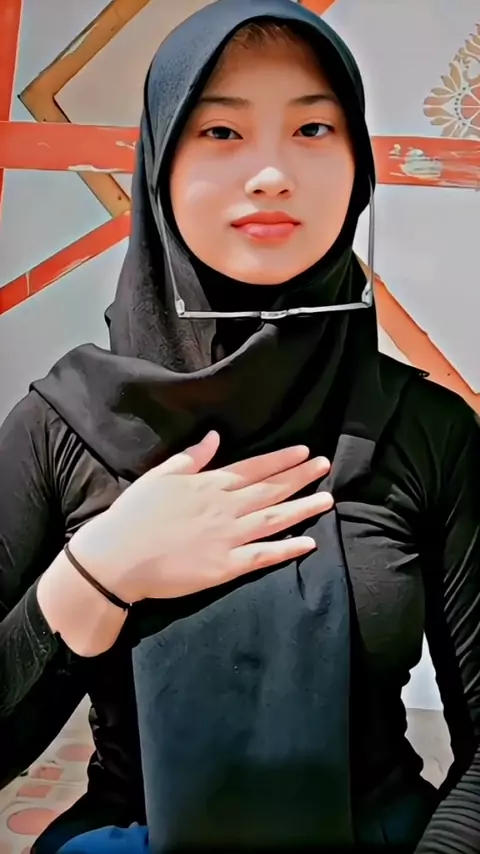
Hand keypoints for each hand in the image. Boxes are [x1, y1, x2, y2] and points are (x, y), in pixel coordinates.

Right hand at [70, 432, 332, 602]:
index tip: (304, 452)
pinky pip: (263, 556)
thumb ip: (192, 457)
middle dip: (300, 477)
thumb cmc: (134, 514)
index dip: (281, 460)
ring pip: (274, 519)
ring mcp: (228, 537)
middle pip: (271, 490)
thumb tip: (215, 436)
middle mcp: (225, 508)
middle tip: (324, 467)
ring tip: (328, 499)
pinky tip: (308, 543)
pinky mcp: (226, 567)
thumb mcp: (160, 476)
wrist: (118, 558)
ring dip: (303, 508)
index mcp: (209, 485)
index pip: (254, 468)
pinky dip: (287, 549)